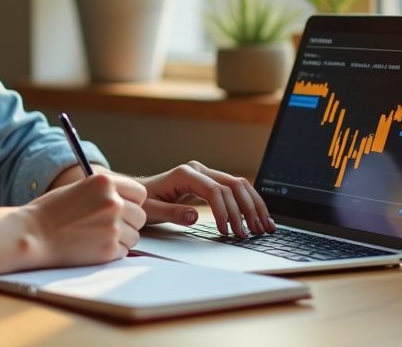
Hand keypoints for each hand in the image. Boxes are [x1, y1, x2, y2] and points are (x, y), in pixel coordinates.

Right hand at [21, 173, 147, 265]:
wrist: (33, 234)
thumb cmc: (51, 212)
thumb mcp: (79, 188)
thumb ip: (105, 192)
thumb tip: (128, 201)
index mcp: (105, 182)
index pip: (140, 193)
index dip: (132, 202)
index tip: (123, 209)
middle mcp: (113, 202)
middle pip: (140, 216)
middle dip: (128, 223)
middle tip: (107, 226)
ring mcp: (113, 226)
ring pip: (135, 236)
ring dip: (121, 239)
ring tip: (96, 237)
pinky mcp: (109, 249)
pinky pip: (124, 252)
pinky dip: (112, 252)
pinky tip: (92, 247)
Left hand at [138, 161, 273, 237]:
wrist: (137, 193)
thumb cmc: (142, 201)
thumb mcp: (151, 210)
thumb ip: (171, 213)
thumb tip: (194, 216)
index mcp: (185, 174)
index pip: (214, 190)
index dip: (224, 211)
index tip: (227, 232)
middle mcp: (198, 170)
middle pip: (232, 185)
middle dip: (246, 209)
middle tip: (253, 232)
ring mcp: (205, 174)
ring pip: (238, 185)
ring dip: (253, 205)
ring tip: (264, 227)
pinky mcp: (209, 183)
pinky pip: (233, 191)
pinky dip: (247, 203)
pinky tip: (257, 218)